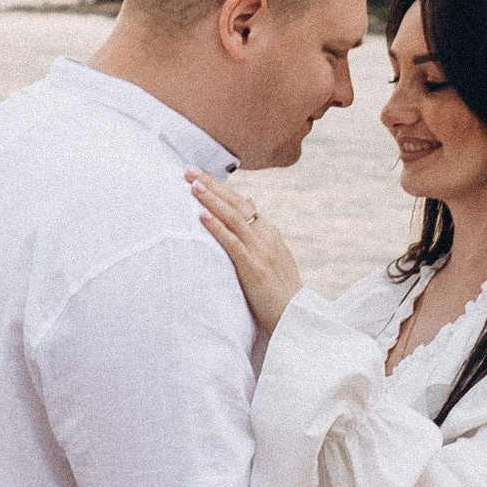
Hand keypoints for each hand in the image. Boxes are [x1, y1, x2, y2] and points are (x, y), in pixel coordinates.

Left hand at [186, 171, 303, 335]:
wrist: (298, 317)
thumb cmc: (281, 290)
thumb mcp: (274, 254)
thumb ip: (260, 229)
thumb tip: (249, 201)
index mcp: (269, 232)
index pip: (242, 203)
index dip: (221, 188)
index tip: (200, 174)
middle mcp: (265, 237)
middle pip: (236, 205)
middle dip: (212, 186)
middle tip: (188, 170)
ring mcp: (260, 252)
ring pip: (233, 219)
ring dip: (212, 200)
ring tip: (193, 185)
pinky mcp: (254, 269)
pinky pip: (232, 244)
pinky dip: (216, 228)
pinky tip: (201, 216)